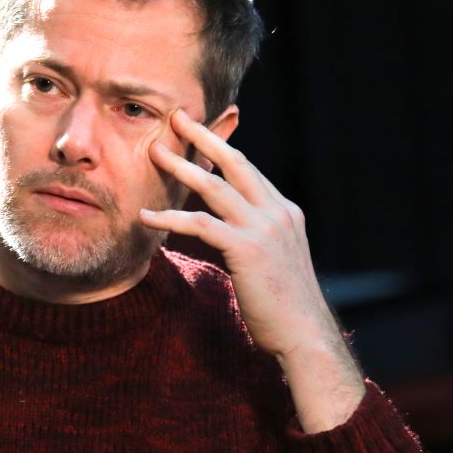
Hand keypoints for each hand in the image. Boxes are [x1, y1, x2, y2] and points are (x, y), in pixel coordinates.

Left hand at [141, 108, 364, 431]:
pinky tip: (146, 216)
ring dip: (182, 167)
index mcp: (285, 213)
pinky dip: (171, 218)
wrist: (305, 335)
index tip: (199, 134)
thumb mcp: (275, 264)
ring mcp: (265, 228)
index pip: (249, 172)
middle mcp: (278, 213)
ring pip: (216, 186)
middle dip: (204, 137)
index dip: (222, 151)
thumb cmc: (285, 309)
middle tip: (175, 116)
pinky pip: (201, 224)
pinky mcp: (248, 248)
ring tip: (153, 153)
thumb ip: (255, 242)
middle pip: (235, 163)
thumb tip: (228, 237)